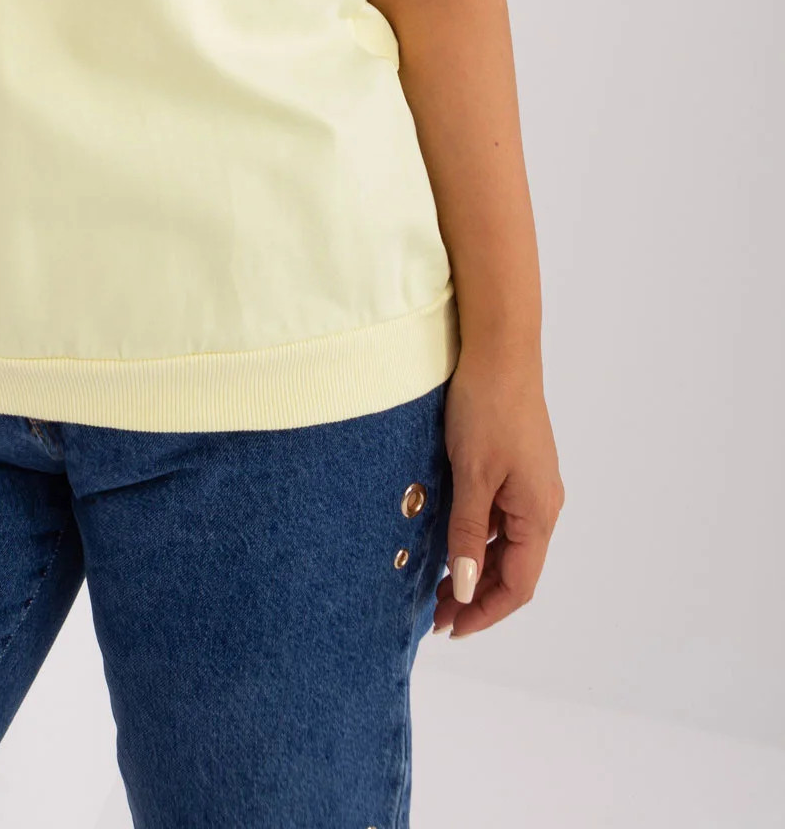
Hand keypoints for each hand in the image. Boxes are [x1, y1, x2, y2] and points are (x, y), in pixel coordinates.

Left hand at [431, 344, 564, 637]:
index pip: (519, 585)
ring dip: (475, 568)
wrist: (499, 349)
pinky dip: (476, 538)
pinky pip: (500, 518)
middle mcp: (542, 505)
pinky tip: (448, 542)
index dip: (486, 612)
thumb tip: (468, 588)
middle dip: (478, 597)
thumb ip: (468, 534)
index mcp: (539, 513)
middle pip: (514, 569)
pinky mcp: (516, 467)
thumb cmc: (487, 408)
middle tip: (435, 615)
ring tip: (436, 586)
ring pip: (506, 544)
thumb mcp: (472, 475)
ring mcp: (531, 485)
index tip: (451, 628)